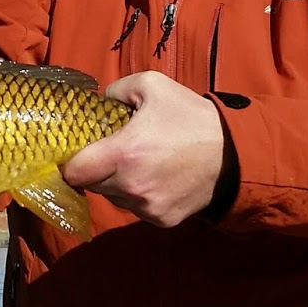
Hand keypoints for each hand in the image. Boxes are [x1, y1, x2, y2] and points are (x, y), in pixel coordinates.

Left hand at [60, 72, 231, 227]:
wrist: (236, 153)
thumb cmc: (192, 117)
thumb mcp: (152, 85)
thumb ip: (115, 90)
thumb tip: (97, 103)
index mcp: (124, 154)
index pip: (74, 171)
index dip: (71, 161)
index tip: (78, 150)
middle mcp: (131, 187)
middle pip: (92, 185)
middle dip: (96, 169)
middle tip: (113, 151)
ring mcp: (147, 208)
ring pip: (114, 198)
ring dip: (117, 183)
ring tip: (140, 162)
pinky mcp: (162, 220)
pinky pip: (136, 208)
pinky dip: (139, 196)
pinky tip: (156, 177)